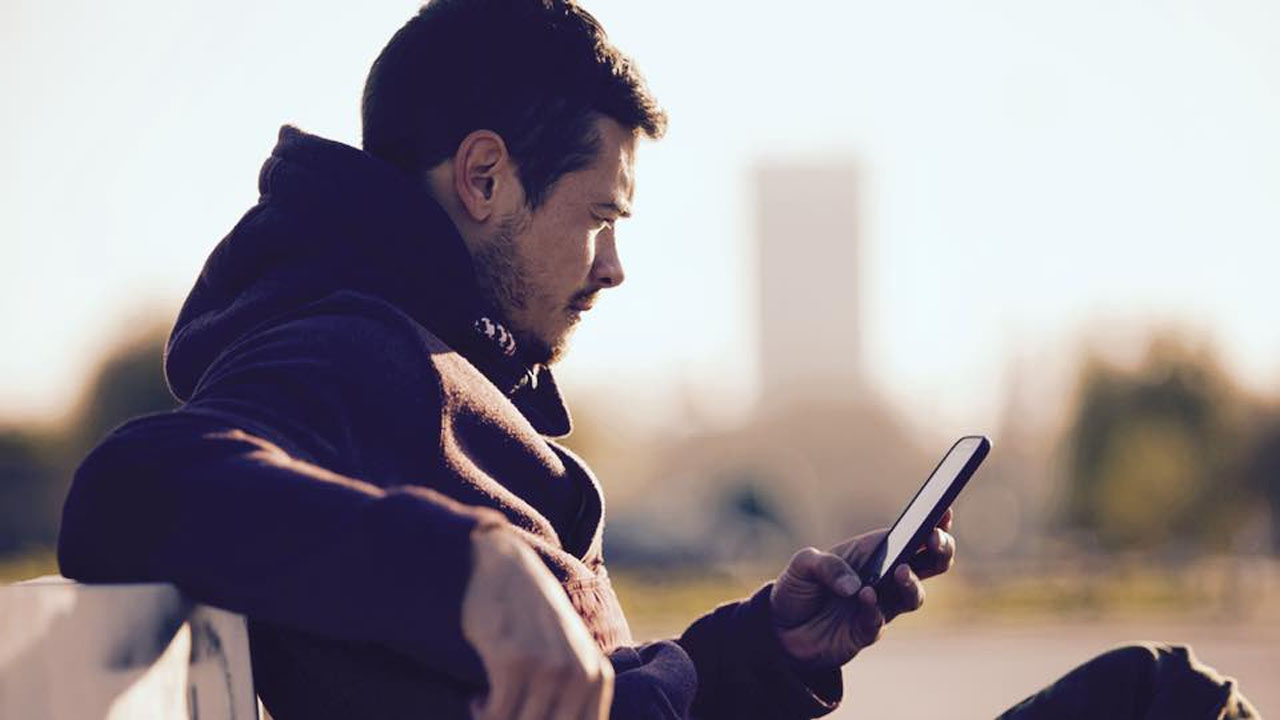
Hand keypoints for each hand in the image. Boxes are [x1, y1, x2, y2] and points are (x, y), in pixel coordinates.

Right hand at [462, 525, 612, 719]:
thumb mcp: (568, 652)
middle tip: (505, 712)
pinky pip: (496, 715)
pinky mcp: (514, 661)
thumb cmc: (531, 618)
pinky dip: (483, 714)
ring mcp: (548, 667)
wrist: (504, 566)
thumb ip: (575, 693)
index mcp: (597, 676)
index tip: (522, 715)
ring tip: (489, 708)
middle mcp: (580, 674)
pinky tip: (477, 700)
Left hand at [769, 509, 955, 669]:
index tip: (943, 511)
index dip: (933, 524)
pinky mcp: (865, 632)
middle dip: (940, 550)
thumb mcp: (802, 564)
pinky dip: (873, 609)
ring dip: (912, 583)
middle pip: (930, 564)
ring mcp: (880, 606)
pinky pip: (877, 622)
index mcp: (875, 552)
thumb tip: (855, 585)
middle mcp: (886, 578)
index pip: (912, 536)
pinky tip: (865, 597)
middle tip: (934, 540)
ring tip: (900, 571)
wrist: (779, 627)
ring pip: (914, 596)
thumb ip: (826, 566)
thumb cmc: (798, 586)